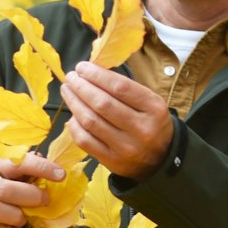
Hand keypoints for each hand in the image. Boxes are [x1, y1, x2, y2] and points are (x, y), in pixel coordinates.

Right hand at [0, 152, 64, 227]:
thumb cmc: (5, 186)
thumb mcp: (15, 174)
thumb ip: (32, 170)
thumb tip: (56, 170)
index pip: (20, 163)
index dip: (42, 168)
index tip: (62, 175)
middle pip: (7, 190)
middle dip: (32, 197)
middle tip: (45, 201)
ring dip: (17, 216)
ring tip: (26, 218)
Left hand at [60, 61, 174, 180]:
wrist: (160, 158)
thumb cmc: (150, 122)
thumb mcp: (150, 102)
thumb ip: (125, 88)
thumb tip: (91, 73)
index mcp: (153, 108)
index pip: (120, 87)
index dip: (96, 75)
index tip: (82, 67)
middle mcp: (141, 128)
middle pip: (102, 103)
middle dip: (81, 86)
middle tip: (71, 77)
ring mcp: (126, 147)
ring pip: (90, 121)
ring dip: (74, 102)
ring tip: (67, 90)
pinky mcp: (112, 160)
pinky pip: (85, 140)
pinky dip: (74, 125)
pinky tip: (73, 114)